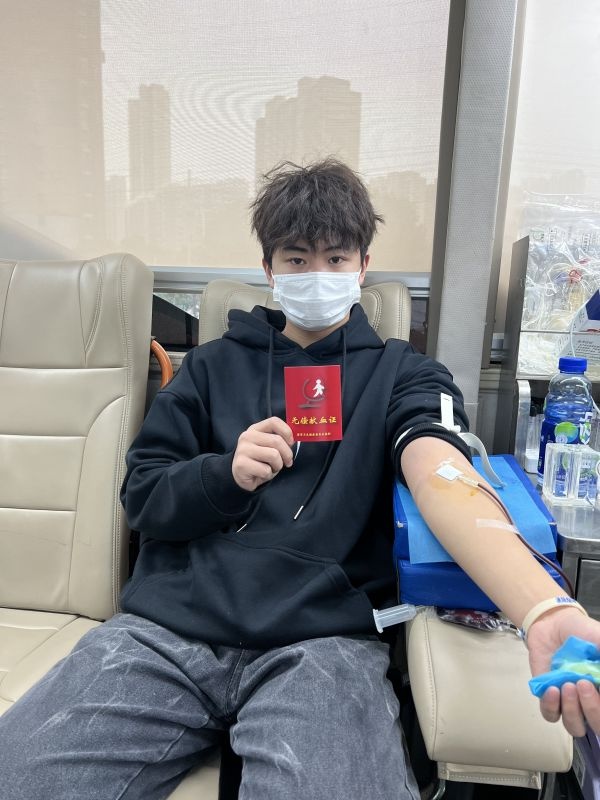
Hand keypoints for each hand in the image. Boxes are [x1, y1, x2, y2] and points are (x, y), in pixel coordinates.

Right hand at [232, 417, 293, 491]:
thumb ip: (279, 440)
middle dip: (287, 454)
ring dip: (278, 465)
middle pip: (277, 441)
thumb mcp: (269, 446)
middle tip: (287, 462)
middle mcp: (247, 437)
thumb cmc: (259, 460)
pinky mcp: (241, 464)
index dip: (287, 431)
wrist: (240, 476)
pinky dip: (268, 475)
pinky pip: (266, 470)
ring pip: (274, 455)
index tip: (291, 442)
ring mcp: (243, 450)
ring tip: (272, 468)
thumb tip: (293, 440)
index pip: (273, 421)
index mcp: (255, 429)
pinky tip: (261, 474)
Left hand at [527, 606, 599, 736]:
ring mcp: (570, 702)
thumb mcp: (599, 638)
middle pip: (597, 726)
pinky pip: (550, 715)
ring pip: (574, 726)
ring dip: (572, 710)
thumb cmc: (583, 632)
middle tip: (583, 684)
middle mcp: (591, 701)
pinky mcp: (549, 698)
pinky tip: (552, 689)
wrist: (553, 624)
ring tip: (566, 685)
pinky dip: (551, 706)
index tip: (598, 684)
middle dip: (593, 710)